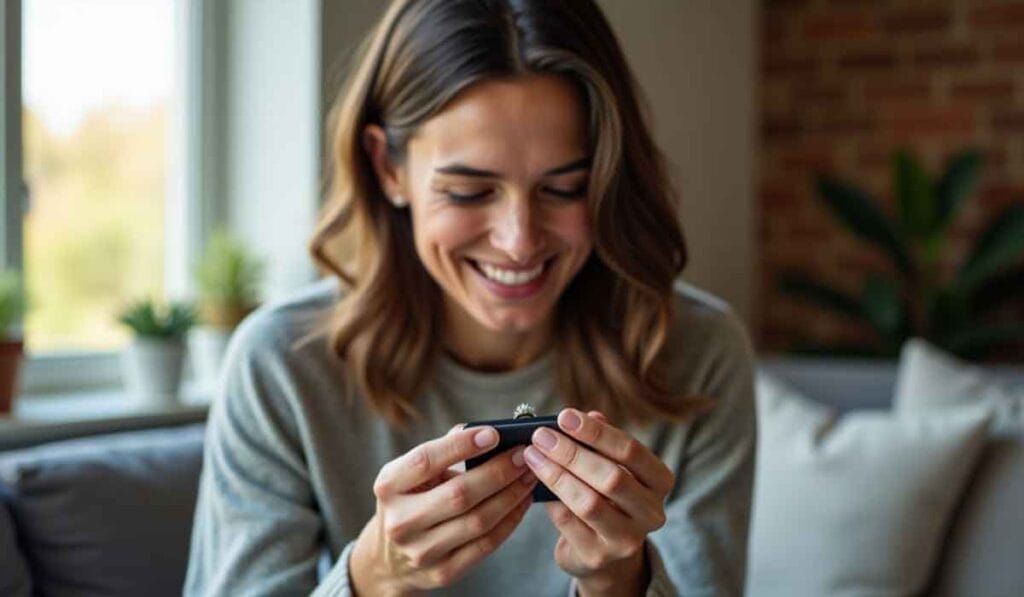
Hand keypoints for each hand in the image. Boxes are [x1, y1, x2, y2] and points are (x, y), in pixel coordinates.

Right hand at [350, 425, 536, 594]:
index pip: (425, 461)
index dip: (460, 446)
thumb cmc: (410, 502)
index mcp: (388, 486)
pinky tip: (522, 502)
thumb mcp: (411, 474)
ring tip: (528, 476)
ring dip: (511, 495)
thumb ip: (443, 451)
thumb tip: (485, 432)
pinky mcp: (443, 572)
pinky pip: (486, 544)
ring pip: (478, 521)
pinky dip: (510, 520)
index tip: (493, 434)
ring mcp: (421, 551)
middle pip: (459, 494)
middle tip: (522, 456)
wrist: (391, 560)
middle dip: (498, 472)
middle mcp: (400, 521)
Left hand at [523, 409, 672, 594]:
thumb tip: (589, 414)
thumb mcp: (612, 466)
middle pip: (611, 478)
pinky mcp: (597, 556)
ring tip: (532, 455)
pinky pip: (568, 522)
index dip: (597, 432)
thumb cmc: (607, 497)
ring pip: (589, 503)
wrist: (604, 553)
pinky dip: (549, 498)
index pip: (632, 451)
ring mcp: (626, 540)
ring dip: (556, 475)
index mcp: (659, 482)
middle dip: (571, 453)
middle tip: (541, 436)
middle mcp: (651, 513)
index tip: (564, 416)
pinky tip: (533, 480)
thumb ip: (603, 441)